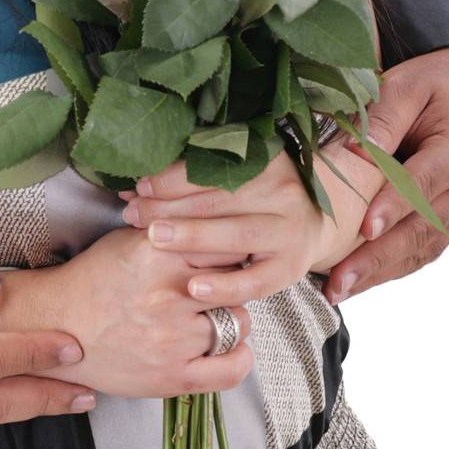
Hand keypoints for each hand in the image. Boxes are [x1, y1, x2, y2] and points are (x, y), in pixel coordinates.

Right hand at [0, 226, 253, 399]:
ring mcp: (174, 338)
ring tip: (219, 312)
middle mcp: (169, 294)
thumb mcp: (129, 239)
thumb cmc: (94, 279)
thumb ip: (170, 230)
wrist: (59, 325)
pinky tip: (235, 348)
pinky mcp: (174, 376)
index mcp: (159, 253)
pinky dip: (239, 359)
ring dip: (234, 316)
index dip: (230, 246)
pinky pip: (229, 369)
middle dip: (235, 280)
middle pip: (236, 280)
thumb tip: (209, 222)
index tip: (230, 250)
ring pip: (238, 321)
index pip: (223, 243)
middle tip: (226, 281)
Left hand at [118, 146, 330, 307]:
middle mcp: (283, 193)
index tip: (140, 185)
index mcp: (268, 161)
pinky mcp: (292, 269)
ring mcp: (290, 232)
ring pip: (235, 235)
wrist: (314, 220)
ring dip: (191, 236)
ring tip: (154, 237)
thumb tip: (141, 182)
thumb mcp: (242, 170)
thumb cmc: (261, 193)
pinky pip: (255, 281)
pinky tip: (193, 287)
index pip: (212, 167)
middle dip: (169, 206)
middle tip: (134, 212)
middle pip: (218, 199)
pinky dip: (224, 286)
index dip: (171, 177)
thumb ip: (200, 170)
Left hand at [324, 46, 448, 304]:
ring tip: (341, 290)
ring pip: (420, 248)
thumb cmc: (438, 85)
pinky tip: (361, 280)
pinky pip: (423, 250)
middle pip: (418, 230)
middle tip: (339, 281)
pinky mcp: (448, 220)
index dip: (393, 207)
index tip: (366, 228)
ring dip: (380, 272)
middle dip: (377, 259)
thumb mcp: (411, 84)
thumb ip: (385, 117)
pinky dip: (393, 268)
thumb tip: (355, 152)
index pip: (421, 183)